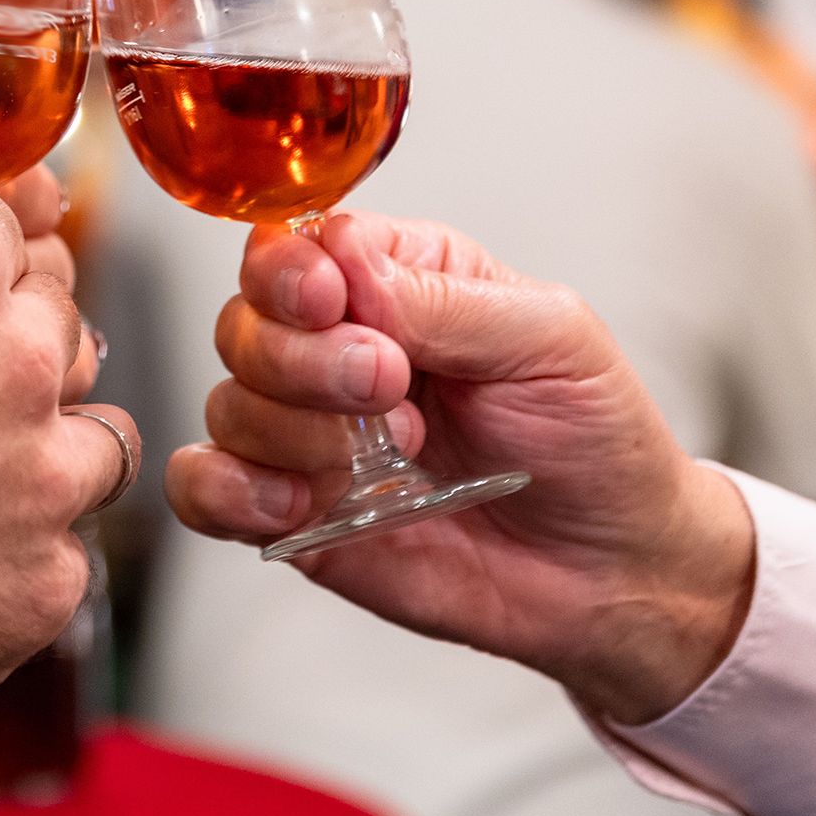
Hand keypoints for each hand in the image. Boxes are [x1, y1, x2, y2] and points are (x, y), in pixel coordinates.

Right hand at [164, 212, 751, 723]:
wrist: (613, 570)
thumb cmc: (594, 438)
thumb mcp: (551, 339)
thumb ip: (446, 299)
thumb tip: (347, 267)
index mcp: (398, 281)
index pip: (299, 245)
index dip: (293, 271)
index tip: (332, 302)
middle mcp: (338, 348)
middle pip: (245, 319)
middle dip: (300, 356)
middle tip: (388, 387)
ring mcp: (309, 434)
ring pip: (225, 401)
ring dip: (290, 429)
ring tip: (385, 457)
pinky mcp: (293, 514)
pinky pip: (203, 488)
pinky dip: (228, 490)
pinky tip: (298, 502)